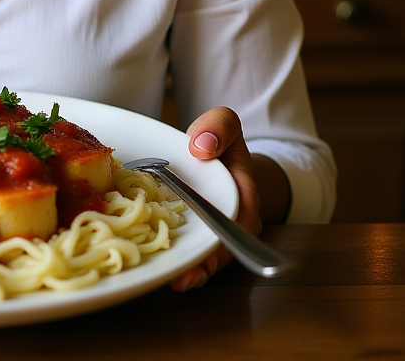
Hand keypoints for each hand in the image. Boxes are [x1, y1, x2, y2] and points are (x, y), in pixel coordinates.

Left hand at [169, 106, 260, 291]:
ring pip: (205, 255)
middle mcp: (230, 218)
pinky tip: (162, 269)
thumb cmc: (218, 138)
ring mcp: (210, 227)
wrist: (208, 148)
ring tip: (175, 283)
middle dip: (206, 265)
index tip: (211, 253)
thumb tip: (202, 146)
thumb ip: (219, 127)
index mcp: (242, 193)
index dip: (226, 239)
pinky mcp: (192, 230)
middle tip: (185, 279)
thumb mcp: (223, 122)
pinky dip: (177, 258)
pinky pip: (188, 247)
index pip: (239, 220)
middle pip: (223, 248)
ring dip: (192, 271)